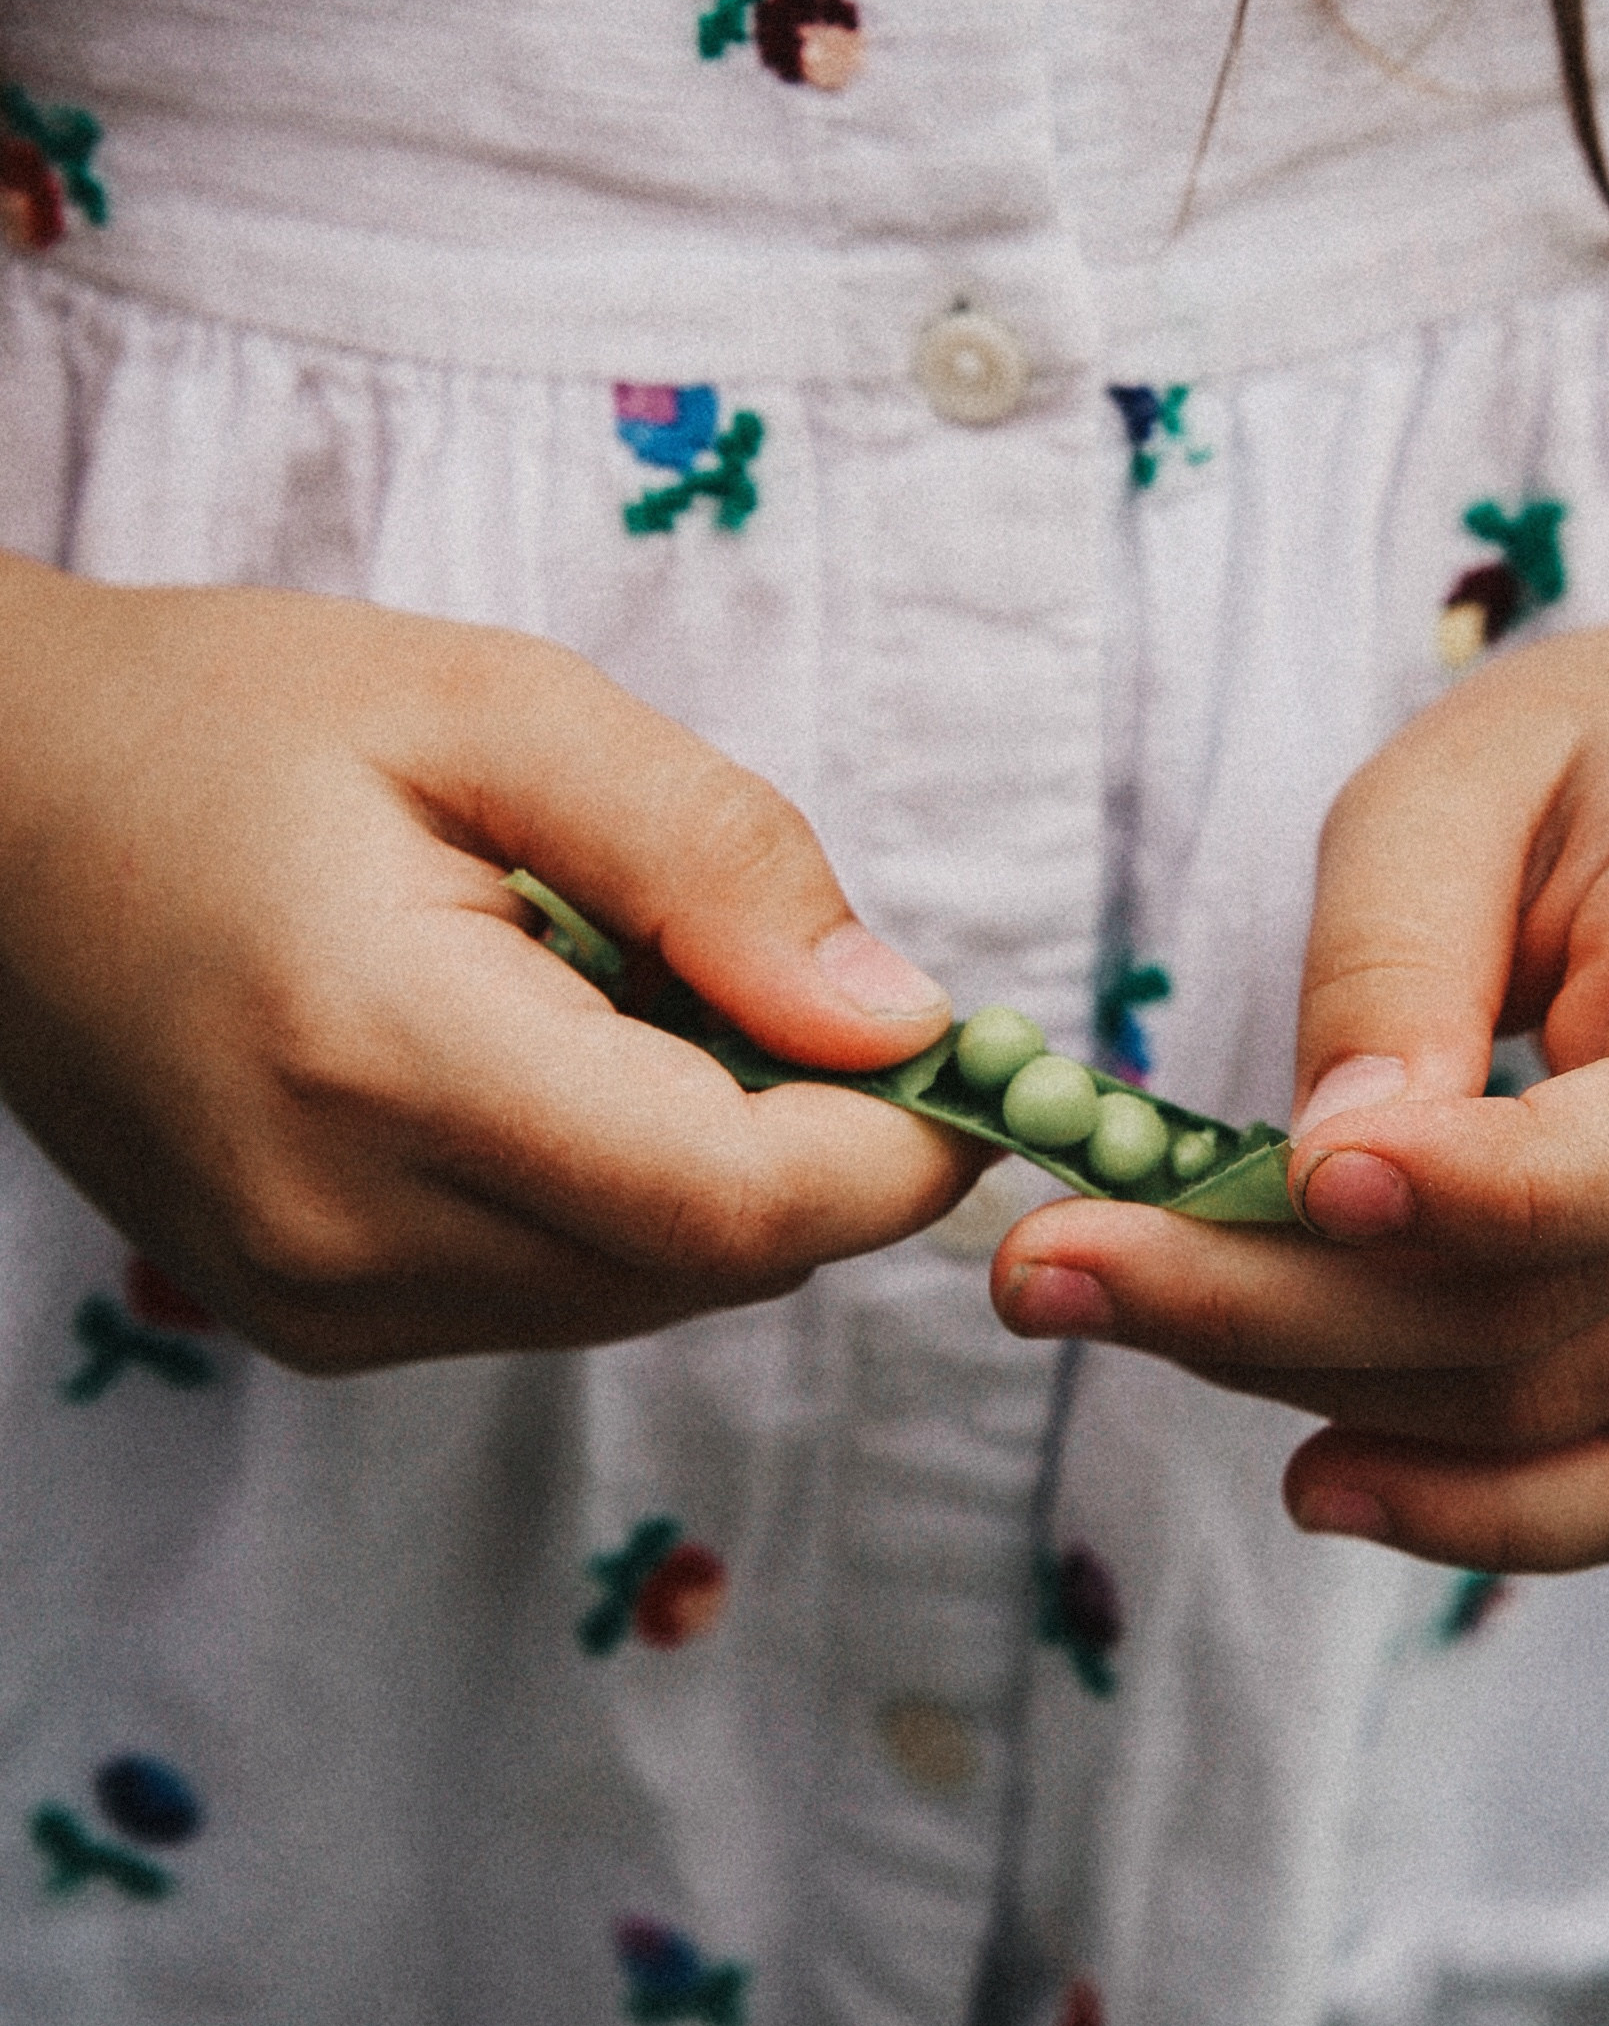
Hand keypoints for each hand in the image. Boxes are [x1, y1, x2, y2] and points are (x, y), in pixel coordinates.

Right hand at [0, 560, 976, 1368]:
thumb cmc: (230, 721)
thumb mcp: (491, 706)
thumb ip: (710, 856)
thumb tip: (894, 1019)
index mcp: (381, 1057)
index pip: (728, 1203)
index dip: (887, 1147)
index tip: (960, 1056)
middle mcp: (342, 1232)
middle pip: (706, 1263)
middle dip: (808, 1142)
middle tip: (782, 974)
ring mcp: (311, 1302)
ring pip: (643, 1290)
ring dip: (707, 1164)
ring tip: (617, 985)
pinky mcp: (306, 1319)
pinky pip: (552, 1290)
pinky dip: (612, 1190)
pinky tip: (545, 1056)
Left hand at [991, 619, 1608, 1571]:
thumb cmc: (1593, 780)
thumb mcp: (1466, 776)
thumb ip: (1398, 951)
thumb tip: (1326, 1160)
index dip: (1493, 1188)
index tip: (1295, 1176)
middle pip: (1567, 1311)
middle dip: (1285, 1309)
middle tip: (1049, 1267)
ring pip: (1562, 1416)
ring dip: (1318, 1394)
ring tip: (1107, 1321)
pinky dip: (1469, 1511)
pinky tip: (1318, 1479)